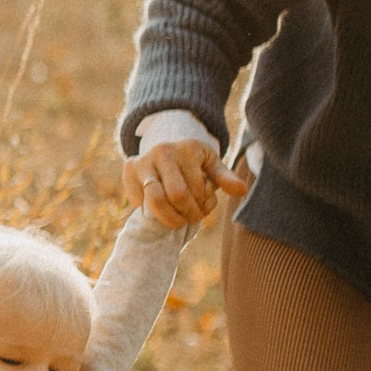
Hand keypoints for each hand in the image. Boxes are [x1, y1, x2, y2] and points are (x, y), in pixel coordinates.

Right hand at [123, 138, 250, 228]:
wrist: (164, 150)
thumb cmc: (193, 163)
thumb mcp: (210, 166)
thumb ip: (225, 178)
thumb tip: (242, 190)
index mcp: (188, 148)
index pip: (197, 189)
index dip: (202, 206)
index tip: (203, 210)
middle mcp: (164, 151)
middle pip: (177, 195)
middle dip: (187, 214)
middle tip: (191, 219)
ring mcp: (144, 160)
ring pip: (155, 200)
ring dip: (169, 218)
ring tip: (177, 222)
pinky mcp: (129, 169)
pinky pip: (139, 201)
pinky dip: (150, 212)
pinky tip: (158, 210)